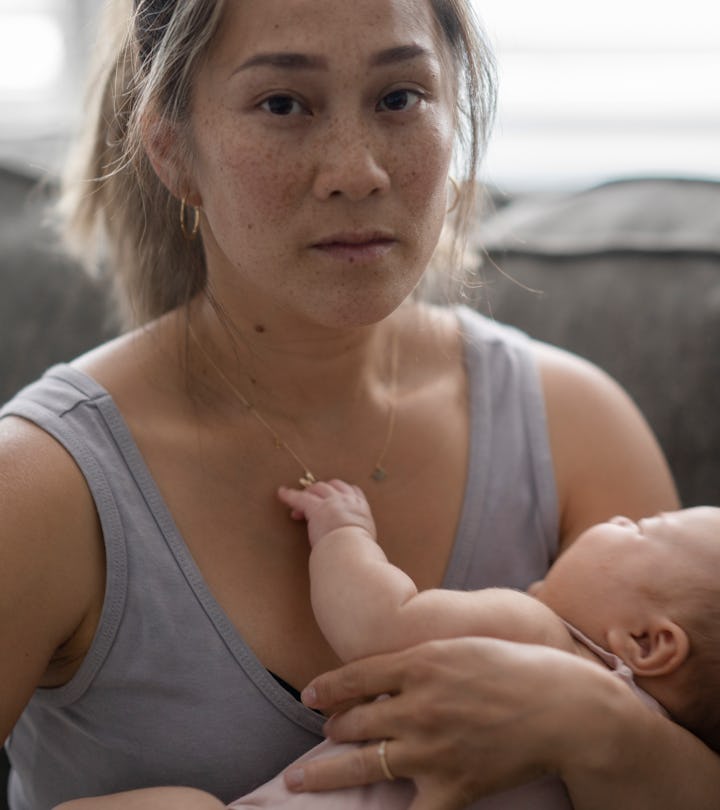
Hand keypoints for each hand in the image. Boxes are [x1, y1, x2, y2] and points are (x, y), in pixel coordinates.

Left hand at [277, 479, 375, 546]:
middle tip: (314, 502)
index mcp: (361, 509)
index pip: (354, 491)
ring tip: (299, 502)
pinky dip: (289, 495)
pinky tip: (282, 493)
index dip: (342, 492)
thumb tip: (360, 548)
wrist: (351, 550)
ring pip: (318, 488)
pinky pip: (300, 498)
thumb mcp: (365, 540)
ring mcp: (331, 502)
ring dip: (309, 493)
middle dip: (323, 491)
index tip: (335, 497)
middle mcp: (347, 500)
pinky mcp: (315, 508)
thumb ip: (359, 537)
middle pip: (333, 486)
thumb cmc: (358, 552)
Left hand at [286, 637, 613, 809]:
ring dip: (325, 773)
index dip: (325, 689)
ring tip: (299, 780)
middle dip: (330, 729)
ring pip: (362, 765)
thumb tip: (381, 674)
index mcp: (418, 664)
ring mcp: (432, 749)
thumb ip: (416, 660)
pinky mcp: (453, 787)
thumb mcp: (458, 647)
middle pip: (352, 722)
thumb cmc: (513, 667)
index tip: (308, 697)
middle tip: (323, 734)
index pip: (354, 677)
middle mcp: (416, 706)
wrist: (563, 708)